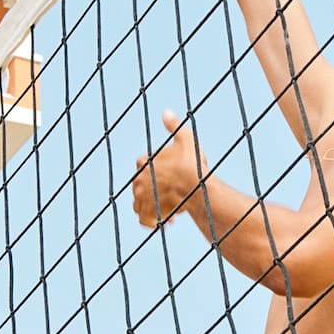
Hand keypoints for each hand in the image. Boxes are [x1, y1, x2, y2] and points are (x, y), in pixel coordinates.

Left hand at [133, 109, 206, 227]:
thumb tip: (166, 111)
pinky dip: (153, 222)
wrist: (195, 188)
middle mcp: (138, 182)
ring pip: (140, 204)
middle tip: (172, 192)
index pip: (143, 166)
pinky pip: (145, 220)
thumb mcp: (185, 139)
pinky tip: (168, 222)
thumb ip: (173, 126)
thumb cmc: (192, 163)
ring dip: (152, 206)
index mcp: (143, 164)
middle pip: (142, 186)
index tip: (169, 174)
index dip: (157, 170)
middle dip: (154, 189)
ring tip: (169, 208)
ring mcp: (142, 199)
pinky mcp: (148, 215)